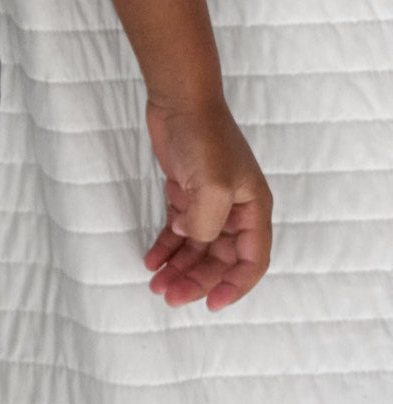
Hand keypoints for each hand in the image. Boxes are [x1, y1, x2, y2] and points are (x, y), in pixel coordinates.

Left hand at [142, 95, 272, 310]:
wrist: (179, 99)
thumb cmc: (204, 139)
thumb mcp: (212, 186)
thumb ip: (206, 223)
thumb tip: (191, 240)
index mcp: (253, 210)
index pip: (251, 261)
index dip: (234, 286)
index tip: (211, 305)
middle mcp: (234, 209)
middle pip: (219, 258)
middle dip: (197, 279)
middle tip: (169, 297)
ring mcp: (208, 200)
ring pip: (196, 246)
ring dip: (179, 267)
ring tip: (155, 284)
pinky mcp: (184, 191)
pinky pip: (178, 228)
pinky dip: (165, 245)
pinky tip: (150, 259)